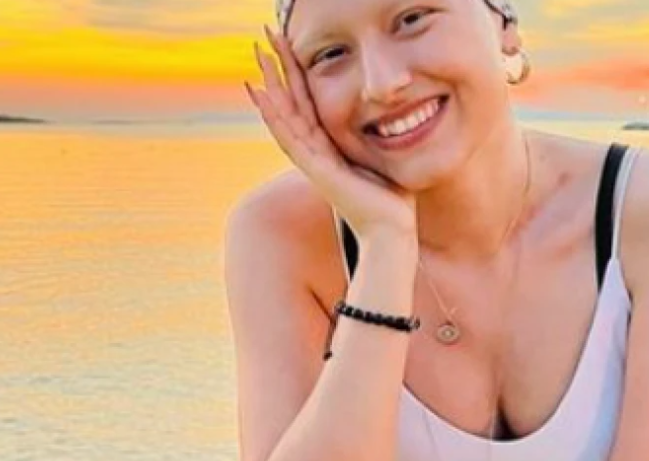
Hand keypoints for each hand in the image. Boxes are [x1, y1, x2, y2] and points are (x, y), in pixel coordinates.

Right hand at [246, 26, 416, 242]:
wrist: (391, 233)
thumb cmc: (391, 202)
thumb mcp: (379, 160)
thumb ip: (371, 141)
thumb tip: (388, 119)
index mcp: (328, 148)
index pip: (306, 104)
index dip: (295, 75)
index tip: (285, 48)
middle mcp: (315, 153)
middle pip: (289, 103)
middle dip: (277, 69)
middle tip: (262, 39)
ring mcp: (313, 162)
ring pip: (285, 116)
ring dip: (270, 84)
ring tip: (256, 56)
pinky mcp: (318, 171)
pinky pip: (292, 138)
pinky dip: (276, 116)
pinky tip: (263, 94)